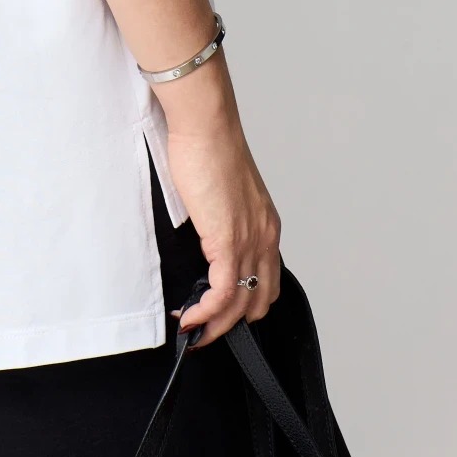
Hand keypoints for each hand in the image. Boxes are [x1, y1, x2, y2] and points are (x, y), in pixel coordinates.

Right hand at [155, 60, 280, 346]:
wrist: (204, 124)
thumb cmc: (206, 147)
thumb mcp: (221, 192)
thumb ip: (220, 219)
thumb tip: (203, 239)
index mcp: (265, 225)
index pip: (267, 280)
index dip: (245, 304)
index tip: (218, 312)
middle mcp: (265, 237)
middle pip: (259, 300)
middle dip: (232, 324)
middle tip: (204, 330)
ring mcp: (250, 240)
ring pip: (240, 303)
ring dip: (214, 325)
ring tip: (192, 332)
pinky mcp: (228, 240)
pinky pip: (221, 293)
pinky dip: (205, 313)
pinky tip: (189, 317)